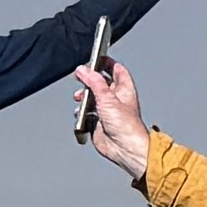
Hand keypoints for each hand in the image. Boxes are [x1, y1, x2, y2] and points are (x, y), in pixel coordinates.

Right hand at [75, 59, 152, 176]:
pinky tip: (81, 114)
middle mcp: (116, 98)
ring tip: (80, 97)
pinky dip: (82, 112)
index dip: (106, 62)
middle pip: (100, 82)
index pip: (115, 69)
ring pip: (91, 97)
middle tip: (80, 77)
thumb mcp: (107, 98)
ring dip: (83, 97)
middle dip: (89, 80)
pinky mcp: (99, 122)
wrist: (124, 148)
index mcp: (124, 89)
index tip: (95, 58)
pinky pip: (86, 113)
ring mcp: (107, 110)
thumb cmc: (126, 125)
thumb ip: (94, 82)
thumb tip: (83, 70)